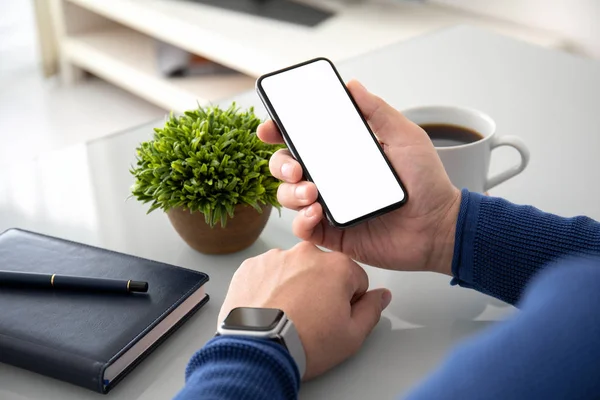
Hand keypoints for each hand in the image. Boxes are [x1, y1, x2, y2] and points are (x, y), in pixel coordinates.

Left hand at [218, 242, 391, 379]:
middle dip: (320, 288)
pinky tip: (268, 307)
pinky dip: (269, 286)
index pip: (355, 279)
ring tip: (286, 314)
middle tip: (310, 317)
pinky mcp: (252, 266)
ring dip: (293, 285)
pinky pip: (267, 272)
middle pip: (323, 269)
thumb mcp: (352, 335)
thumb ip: (372, 309)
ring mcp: (276, 257)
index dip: (348, 300)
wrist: (257, 350)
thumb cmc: (303, 342)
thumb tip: (381, 296)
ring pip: (293, 269)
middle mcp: (306, 253)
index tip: (334, 316)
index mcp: (337, 266)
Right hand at [257, 80, 460, 274]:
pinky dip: (301, 220)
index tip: (270, 129)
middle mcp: (330, 178)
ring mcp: (329, 206)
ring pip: (288, 196)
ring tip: (312, 192)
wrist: (438, 225)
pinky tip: (316, 212)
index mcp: (341, 154)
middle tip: (296, 166)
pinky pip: (304, 228)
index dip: (279, 132)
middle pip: (285, 167)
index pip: (301, 140)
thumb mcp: (405, 138)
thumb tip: (353, 86)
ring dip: (290, 192)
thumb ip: (378, 112)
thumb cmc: (426, 182)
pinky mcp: (333, 232)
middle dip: (279, 164)